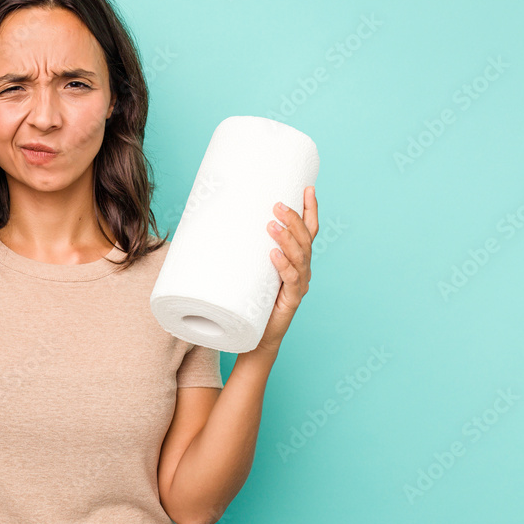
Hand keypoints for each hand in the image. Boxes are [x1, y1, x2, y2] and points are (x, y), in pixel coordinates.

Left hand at [254, 185, 318, 353]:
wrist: (253, 335)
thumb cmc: (249, 299)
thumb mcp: (247, 268)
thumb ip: (241, 249)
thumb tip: (212, 220)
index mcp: (297, 258)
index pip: (309, 230)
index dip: (310, 210)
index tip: (308, 188)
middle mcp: (303, 269)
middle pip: (306, 239)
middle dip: (293, 220)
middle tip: (277, 205)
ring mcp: (299, 285)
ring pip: (300, 257)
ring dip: (287, 239)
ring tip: (271, 226)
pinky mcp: (291, 301)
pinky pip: (292, 281)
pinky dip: (284, 266)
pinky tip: (274, 255)